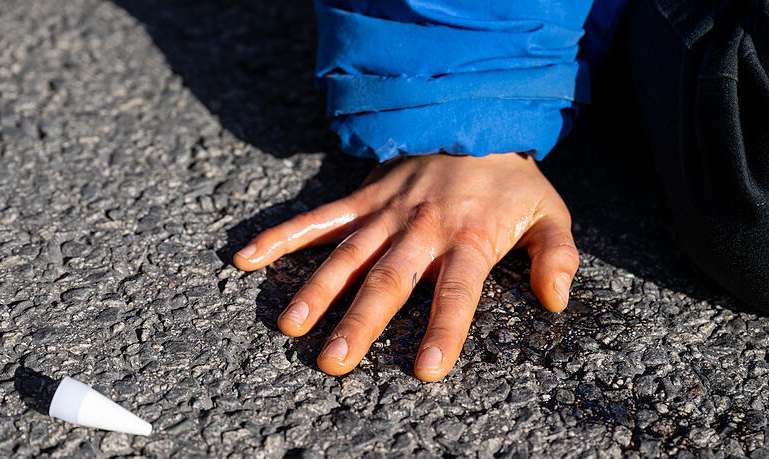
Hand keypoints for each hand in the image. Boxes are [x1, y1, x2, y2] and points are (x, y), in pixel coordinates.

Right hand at [233, 153, 577, 380]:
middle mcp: (421, 230)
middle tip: (333, 362)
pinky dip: (281, 236)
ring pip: (346, 254)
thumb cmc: (509, 181)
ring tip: (291, 324)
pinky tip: (248, 259)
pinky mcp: (362, 199)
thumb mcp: (549, 213)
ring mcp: (385, 213)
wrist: (473, 120)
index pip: (456, 293)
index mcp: (468, 240)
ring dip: (316, 289)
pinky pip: (317, 218)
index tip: (424, 371)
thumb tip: (555, 301)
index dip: (443, 330)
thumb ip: (556, 256)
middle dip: (360, 322)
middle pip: (388, 280)